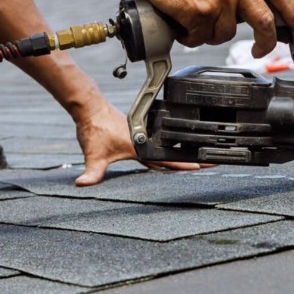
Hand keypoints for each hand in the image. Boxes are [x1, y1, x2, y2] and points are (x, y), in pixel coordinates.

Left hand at [73, 101, 203, 186]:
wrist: (91, 109)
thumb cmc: (94, 129)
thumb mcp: (93, 155)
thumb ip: (91, 173)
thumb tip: (82, 185)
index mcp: (140, 146)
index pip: (167, 158)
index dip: (186, 163)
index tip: (203, 164)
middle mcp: (145, 139)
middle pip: (173, 152)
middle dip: (192, 158)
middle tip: (211, 161)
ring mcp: (142, 134)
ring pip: (167, 146)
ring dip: (182, 151)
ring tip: (200, 157)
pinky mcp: (137, 131)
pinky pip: (157, 142)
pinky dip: (167, 147)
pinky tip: (172, 150)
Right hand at [141, 0, 293, 57]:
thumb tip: (253, 4)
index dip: (291, 10)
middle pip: (264, 21)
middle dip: (267, 41)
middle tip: (262, 50)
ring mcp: (220, 0)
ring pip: (227, 34)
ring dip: (211, 34)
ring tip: (196, 19)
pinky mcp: (202, 14)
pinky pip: (202, 38)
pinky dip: (191, 36)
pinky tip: (183, 23)